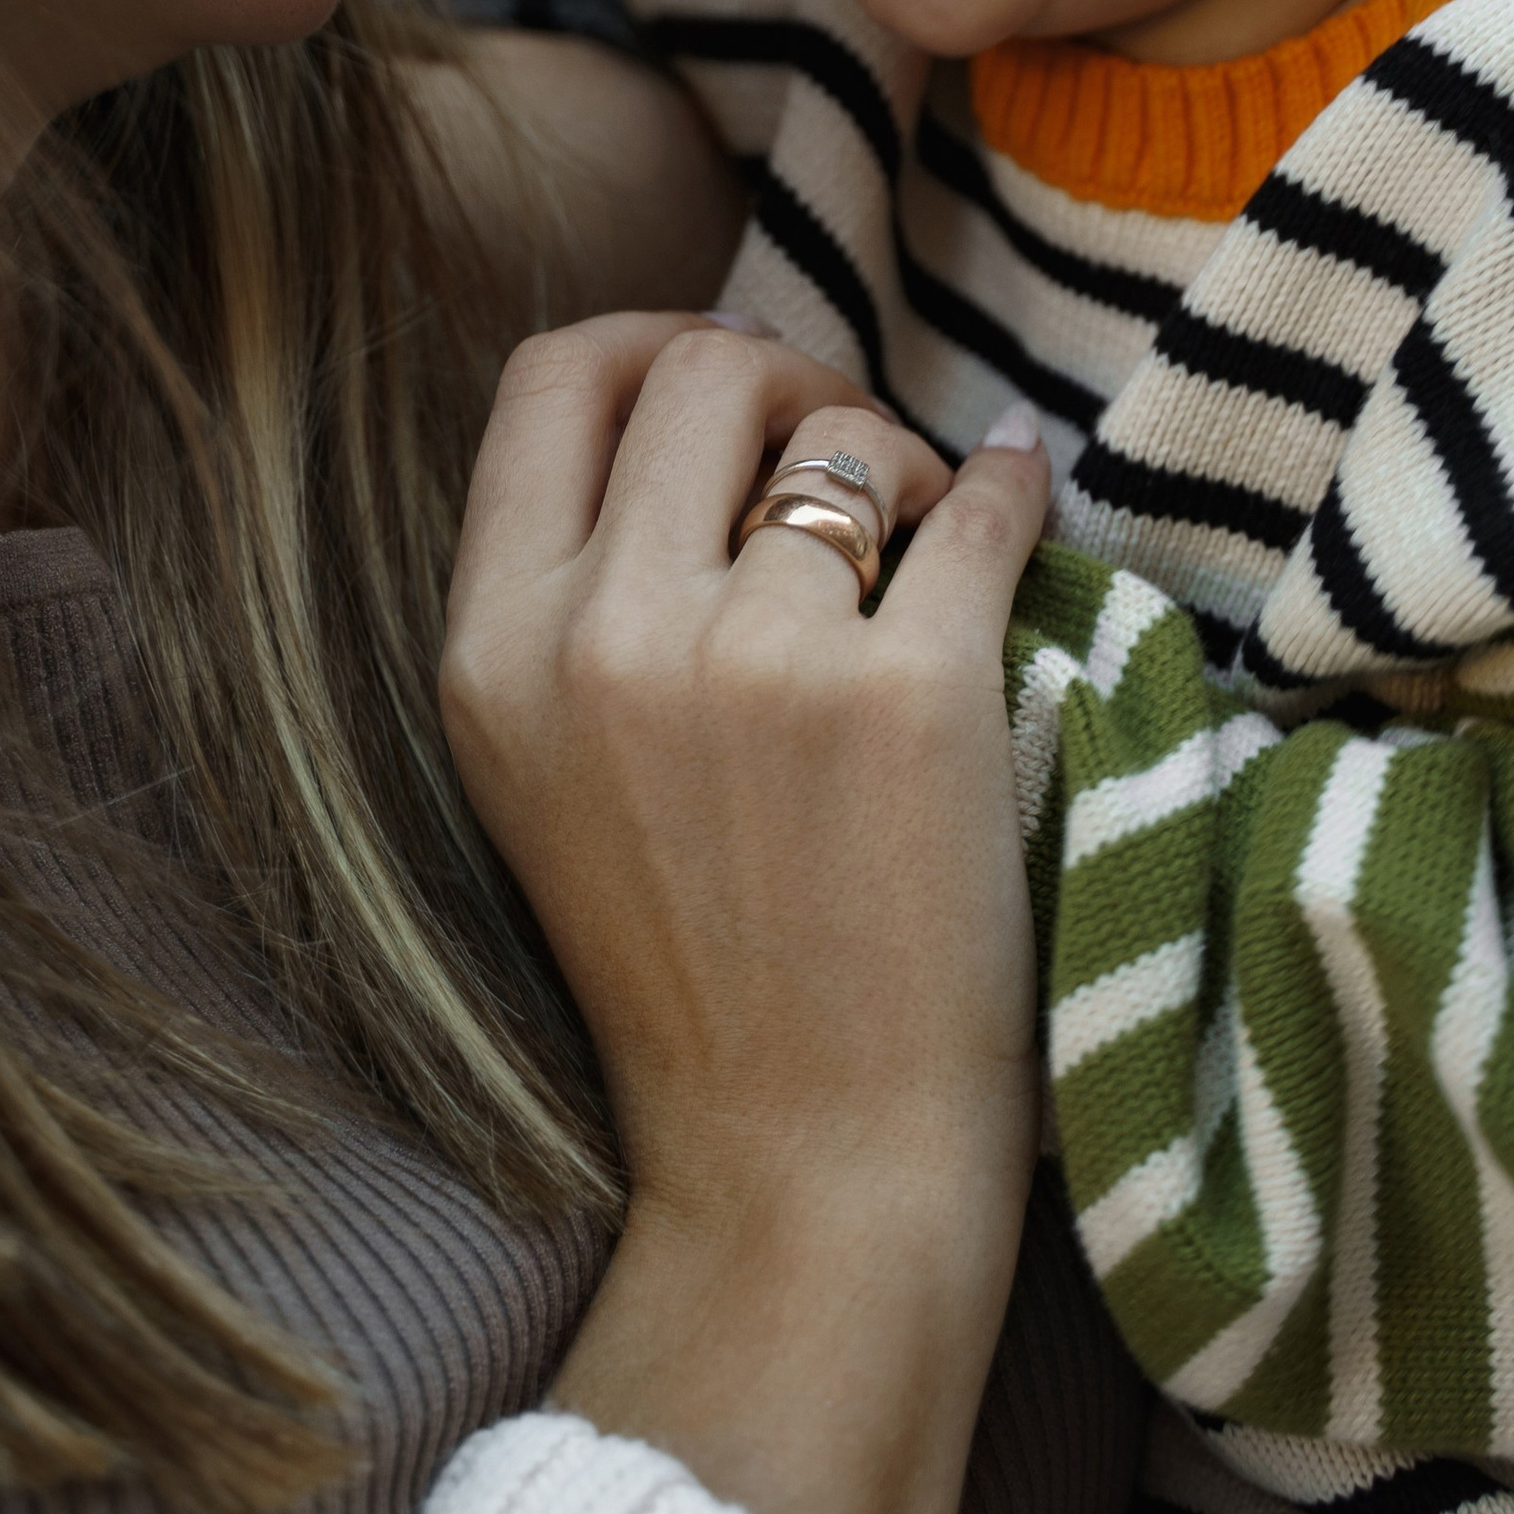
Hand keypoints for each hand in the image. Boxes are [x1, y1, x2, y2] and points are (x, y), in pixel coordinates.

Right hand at [441, 313, 1052, 1513]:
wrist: (805, 1168)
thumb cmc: (690, 972)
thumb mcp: (546, 771)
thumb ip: (578, 593)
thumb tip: (696, 393)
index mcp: (494, 651)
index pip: (552, 375)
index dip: (650, 346)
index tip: (725, 395)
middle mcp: (606, 636)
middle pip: (703, 365)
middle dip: (792, 386)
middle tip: (850, 467)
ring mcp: (760, 662)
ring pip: (850, 431)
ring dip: (908, 463)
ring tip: (927, 546)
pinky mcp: (914, 698)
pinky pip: (987, 504)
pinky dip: (1015, 489)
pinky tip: (1020, 502)